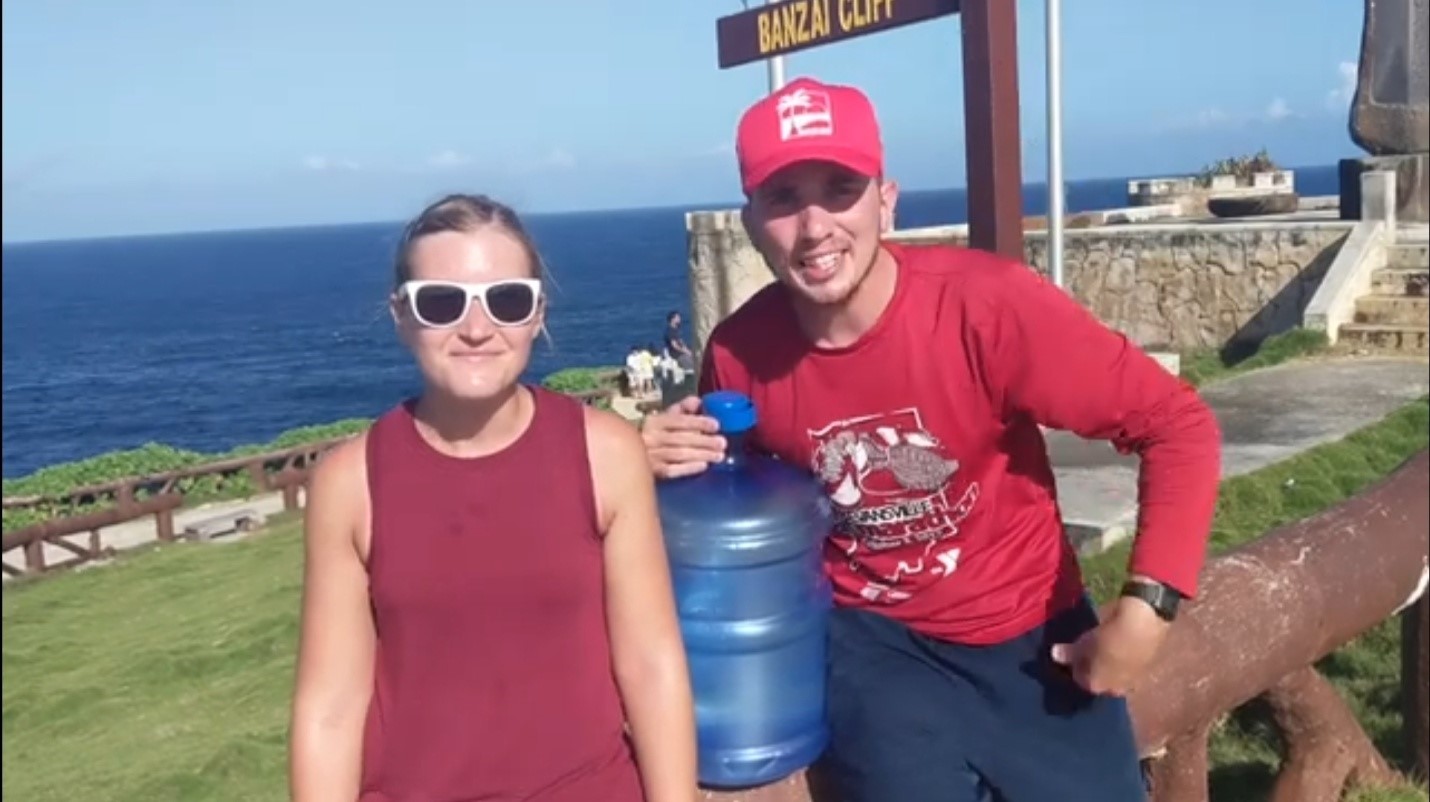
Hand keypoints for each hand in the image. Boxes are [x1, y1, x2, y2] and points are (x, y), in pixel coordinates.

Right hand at [640, 396, 725, 479]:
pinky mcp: (652, 472)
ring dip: (701, 454)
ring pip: (679, 454)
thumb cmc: (652, 434)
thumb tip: (697, 401)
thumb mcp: (664, 418)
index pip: (679, 420)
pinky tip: (703, 466)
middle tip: (722, 443)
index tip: (716, 425)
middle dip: (704, 441)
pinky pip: (672, 470)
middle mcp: (652, 437)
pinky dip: (688, 468)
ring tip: (719, 456)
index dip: (698, 422)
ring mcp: (651, 456)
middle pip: (681, 438)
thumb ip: (682, 409)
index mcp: (655, 421)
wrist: (628, 455)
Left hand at [1049, 596, 1170, 695]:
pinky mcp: (1144, 667)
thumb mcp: (1084, 643)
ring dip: (1106, 661)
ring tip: (1100, 643)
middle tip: (1085, 647)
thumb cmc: (1107, 637)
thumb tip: (1055, 655)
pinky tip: (1116, 642)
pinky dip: (1120, 655)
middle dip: (1091, 665)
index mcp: (1096, 686)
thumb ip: (1069, 653)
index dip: (1073, 665)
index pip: (1078, 679)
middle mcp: (1114, 690)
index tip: (1071, 651)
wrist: (1144, 625)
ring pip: (1113, 671)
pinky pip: (1125, 663)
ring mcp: (1131, 680)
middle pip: (1097, 678)